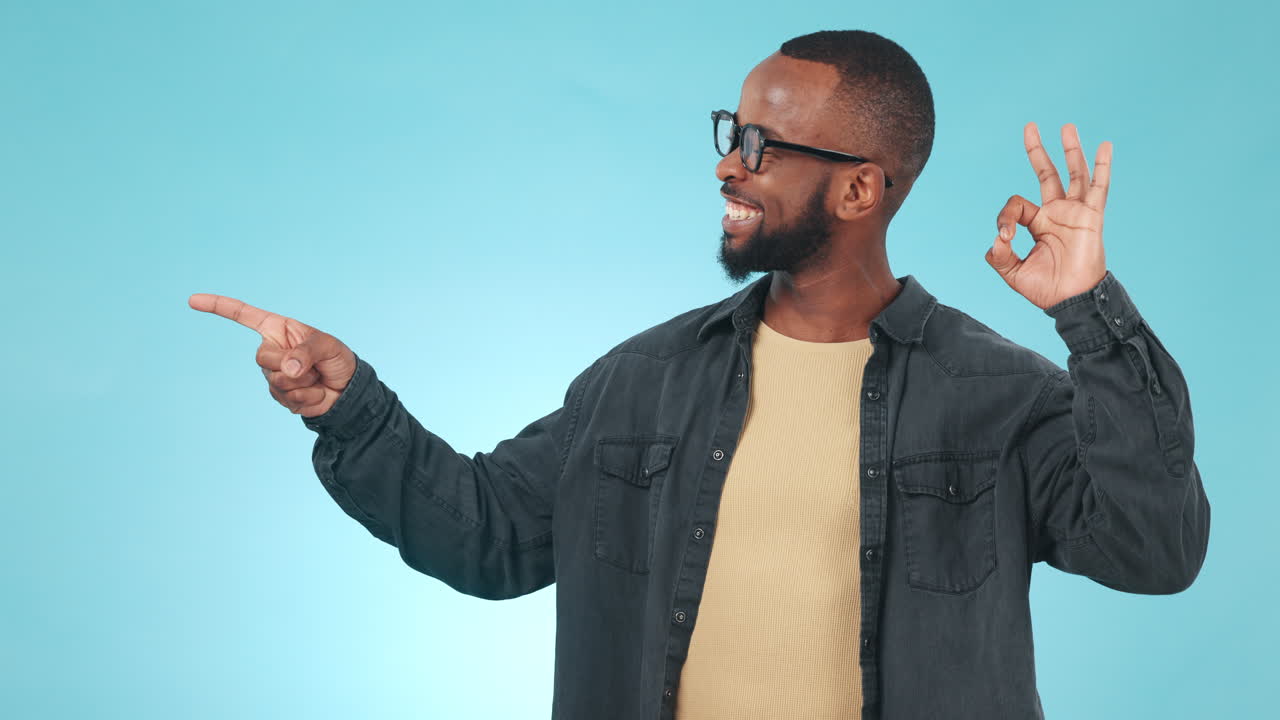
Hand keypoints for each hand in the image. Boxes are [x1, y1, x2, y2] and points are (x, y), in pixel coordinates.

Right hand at [188, 293, 356, 416]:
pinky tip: (316, 393)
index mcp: (279, 329)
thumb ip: (306, 352)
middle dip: (289, 364)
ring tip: (317, 378)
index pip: (244, 315)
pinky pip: (286, 399)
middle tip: (313, 366)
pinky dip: (306, 398)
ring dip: (303, 383)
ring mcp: (273, 374)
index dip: (219, 306)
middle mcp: (272, 350)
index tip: (193, 300)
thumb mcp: (328, 347)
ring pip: (276, 381)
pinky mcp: (279, 395)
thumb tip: (287, 370)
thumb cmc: (338, 360)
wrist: (347, 391)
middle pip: (262, 357)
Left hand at [985, 122, 1111, 309]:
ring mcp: (1075, 212)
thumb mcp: (1014, 273)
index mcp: (1037, 223)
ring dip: (1070, 150)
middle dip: (1037, 151)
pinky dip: (1102, 167)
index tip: (1005, 238)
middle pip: (1047, 174)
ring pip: (1073, 174)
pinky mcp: (1092, 217)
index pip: (1016, 205)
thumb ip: (1000, 256)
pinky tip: (1105, 146)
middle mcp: (1056, 213)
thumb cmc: (1046, 289)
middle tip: (1030, 127)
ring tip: (1067, 127)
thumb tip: (997, 238)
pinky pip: (1098, 188)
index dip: (1005, 218)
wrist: (1072, 301)